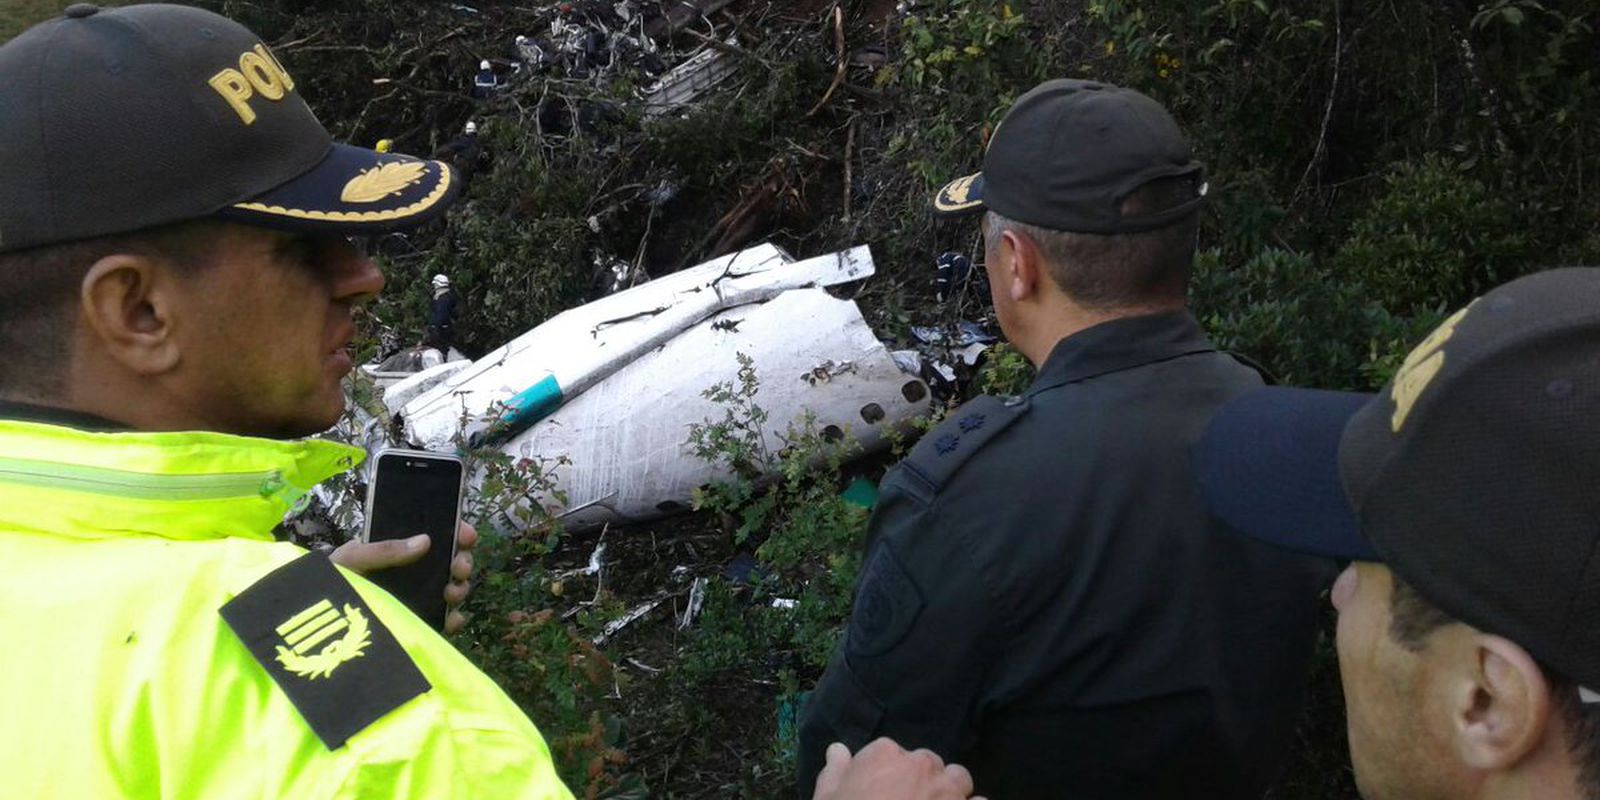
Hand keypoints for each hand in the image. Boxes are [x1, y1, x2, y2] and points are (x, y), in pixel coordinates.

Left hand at [329, 521, 477, 633]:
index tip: (466, 535)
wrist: (315, 623)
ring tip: (452, 593)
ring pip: (450, 588)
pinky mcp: (415, 622)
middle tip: (459, 568)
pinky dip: (454, 619)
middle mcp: (411, 571)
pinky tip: (452, 619)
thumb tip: (425, 541)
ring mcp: (415, 597)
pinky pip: (442, 619)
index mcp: (397, 549)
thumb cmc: (329, 581)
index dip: (456, 531)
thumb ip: (384, 549)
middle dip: (462, 562)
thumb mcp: (351, 558)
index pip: (434, 535)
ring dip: (459, 588)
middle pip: (449, 561)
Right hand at [811, 739, 980, 799]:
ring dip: (950, 790)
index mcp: (885, 755)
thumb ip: (835, 771)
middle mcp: (920, 766)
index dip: (887, 773)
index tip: (881, 790)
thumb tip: (837, 750)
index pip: (891, 753)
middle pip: (927, 763)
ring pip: (958, 778)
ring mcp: (946, 791)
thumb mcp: (827, 798)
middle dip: (921, 779)